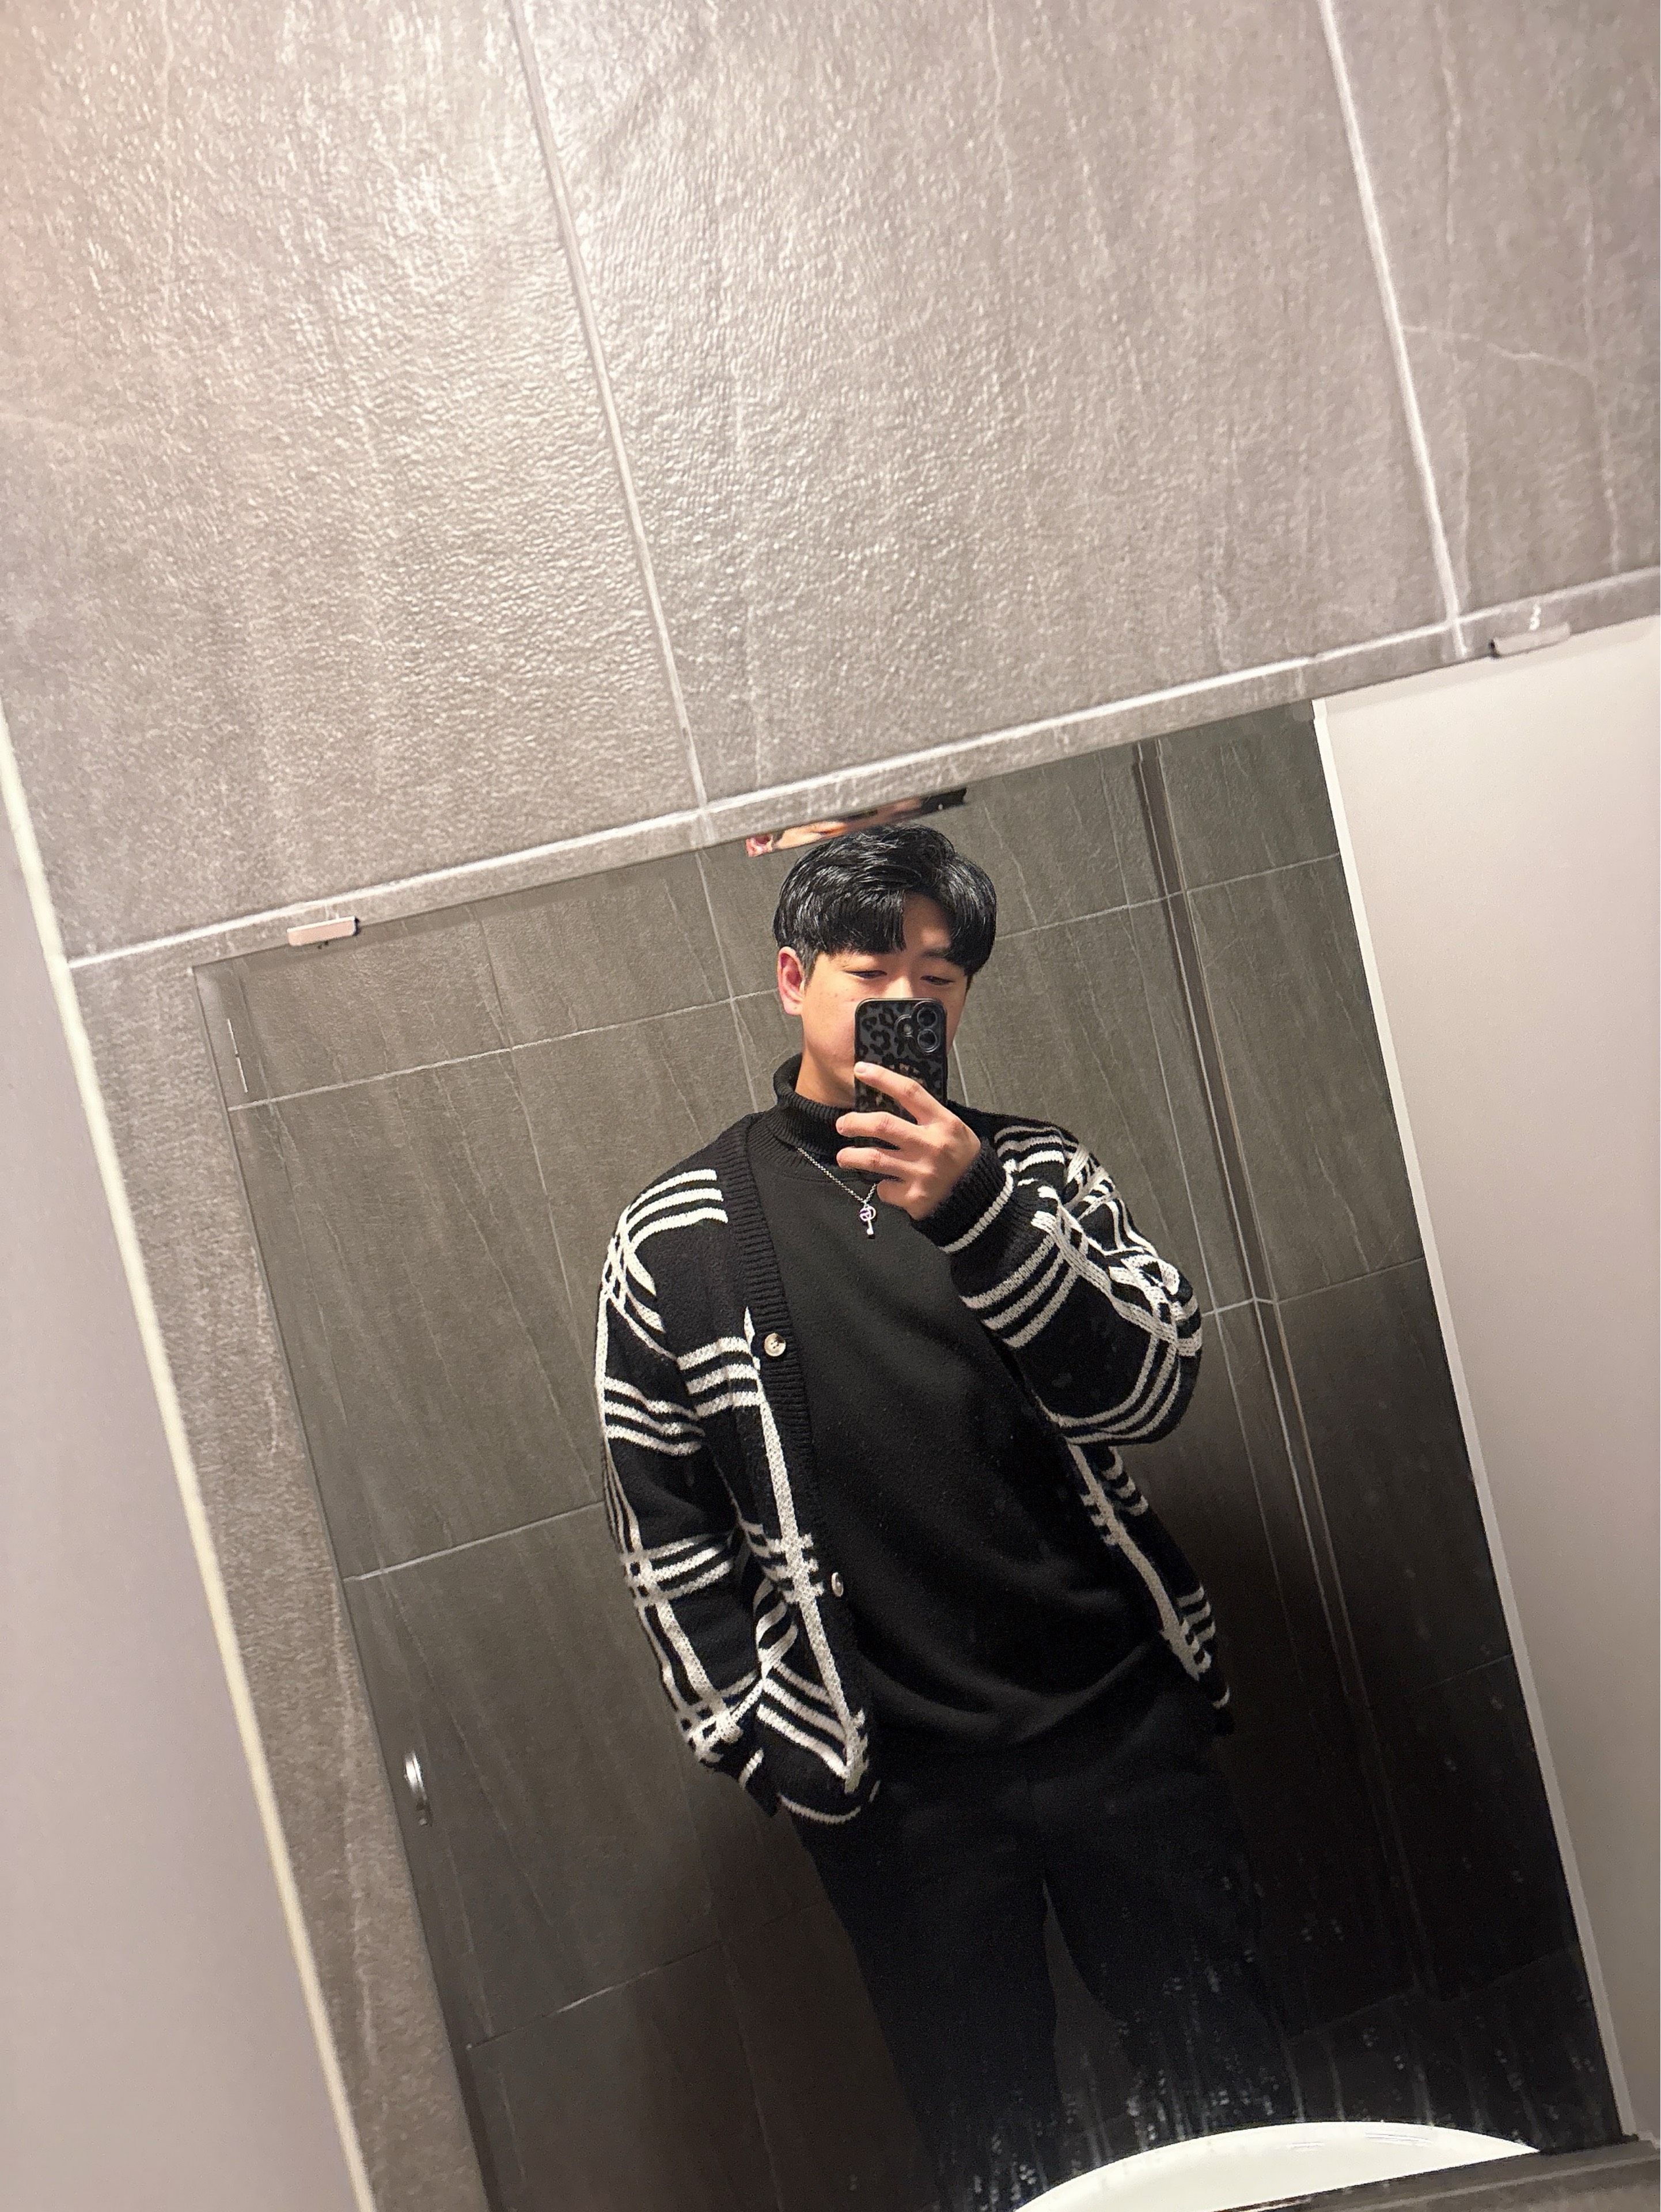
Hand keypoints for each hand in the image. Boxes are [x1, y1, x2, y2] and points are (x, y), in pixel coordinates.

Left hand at [836, 1064, 981, 1219]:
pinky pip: (885, 1188)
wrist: (980, 1200)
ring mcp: (922, 1172)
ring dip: (851, 1156)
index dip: (882, 1078)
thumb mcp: (954, 1130)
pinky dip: (881, 1186)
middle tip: (842, 1124)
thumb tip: (889, 1101)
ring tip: (843, 1156)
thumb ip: (926, 1117)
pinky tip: (885, 1184)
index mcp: (944, 1123)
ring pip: (874, 1159)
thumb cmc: (962, 1160)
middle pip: (883, 1125)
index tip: (860, 1070)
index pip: (909, 1092)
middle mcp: (932, 1145)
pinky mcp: (914, 1196)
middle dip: (854, 1122)